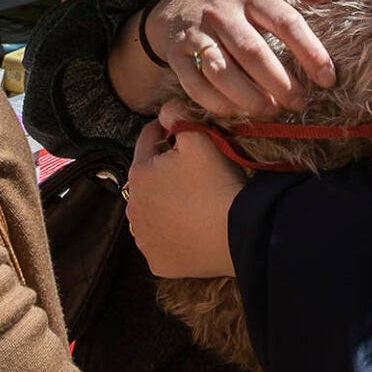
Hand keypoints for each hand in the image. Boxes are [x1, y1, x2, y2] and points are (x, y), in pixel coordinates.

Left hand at [126, 116, 241, 278]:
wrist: (238, 234)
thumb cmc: (218, 183)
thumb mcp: (200, 139)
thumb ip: (178, 115)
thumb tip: (166, 109)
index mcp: (139, 173)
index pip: (148, 141)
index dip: (167, 132)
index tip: (182, 133)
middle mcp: (133, 207)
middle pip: (148, 180)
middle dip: (164, 173)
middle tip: (194, 173)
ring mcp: (144, 239)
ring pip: (151, 213)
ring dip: (165, 206)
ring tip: (193, 204)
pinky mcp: (157, 262)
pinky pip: (161, 243)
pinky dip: (172, 236)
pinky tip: (191, 231)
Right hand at [146, 0, 335, 117]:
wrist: (178, 4)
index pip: (285, 22)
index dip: (310, 50)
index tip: (328, 78)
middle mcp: (222, 13)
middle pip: (252, 50)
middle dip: (279, 82)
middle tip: (300, 103)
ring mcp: (197, 34)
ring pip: (221, 70)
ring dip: (247, 96)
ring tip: (271, 112)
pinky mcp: (177, 55)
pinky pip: (195, 84)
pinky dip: (216, 102)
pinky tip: (238, 113)